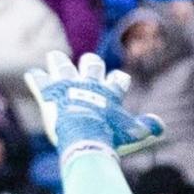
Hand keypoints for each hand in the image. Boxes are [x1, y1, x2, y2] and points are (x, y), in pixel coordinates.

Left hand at [23, 51, 166, 158]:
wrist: (86, 136)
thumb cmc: (111, 137)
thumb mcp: (134, 134)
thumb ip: (148, 128)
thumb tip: (160, 126)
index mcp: (110, 93)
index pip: (117, 79)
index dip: (117, 80)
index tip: (117, 82)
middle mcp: (89, 84)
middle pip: (91, 64)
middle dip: (90, 64)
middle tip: (88, 64)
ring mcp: (67, 86)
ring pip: (62, 65)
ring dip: (58, 61)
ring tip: (54, 57)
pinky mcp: (49, 93)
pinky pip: (39, 80)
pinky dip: (35, 77)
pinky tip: (32, 75)